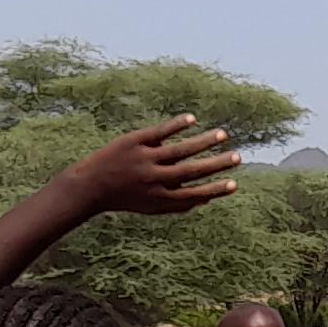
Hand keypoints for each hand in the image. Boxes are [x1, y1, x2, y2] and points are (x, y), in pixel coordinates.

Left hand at [75, 117, 243, 215]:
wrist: (89, 186)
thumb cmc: (124, 197)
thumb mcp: (150, 207)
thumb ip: (177, 204)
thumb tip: (206, 200)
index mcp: (160, 197)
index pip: (194, 194)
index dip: (215, 190)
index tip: (234, 184)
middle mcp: (154, 179)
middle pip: (192, 171)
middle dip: (217, 164)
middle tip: (238, 157)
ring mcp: (144, 159)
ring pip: (180, 150)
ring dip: (204, 142)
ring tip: (223, 135)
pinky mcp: (134, 142)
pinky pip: (160, 132)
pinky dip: (176, 126)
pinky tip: (193, 119)